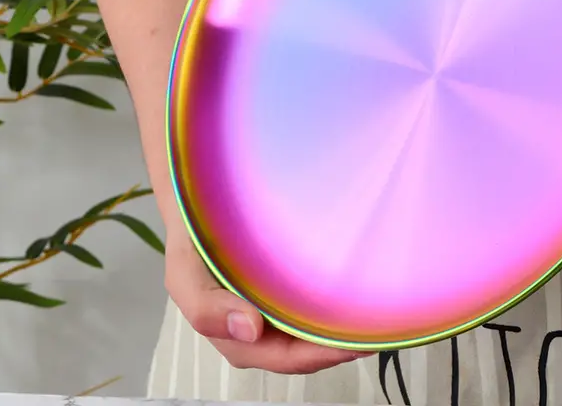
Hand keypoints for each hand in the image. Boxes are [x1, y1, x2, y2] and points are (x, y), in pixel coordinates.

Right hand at [164, 216, 368, 373]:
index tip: (354, 343)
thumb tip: (250, 328)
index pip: (287, 357)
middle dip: (340, 345)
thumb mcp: (184, 276)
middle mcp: (260, 329)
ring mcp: (275, 308)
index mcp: (237, 336)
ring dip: (340, 327)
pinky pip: (312, 302)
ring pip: (312, 328)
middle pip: (307, 349)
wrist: (199, 203)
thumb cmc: (192, 245)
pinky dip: (332, 302)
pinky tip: (353, 292)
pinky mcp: (285, 286)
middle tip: (377, 331)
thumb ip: (206, 308)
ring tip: (374, 316)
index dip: (321, 355)